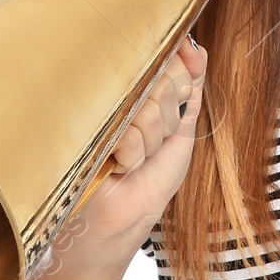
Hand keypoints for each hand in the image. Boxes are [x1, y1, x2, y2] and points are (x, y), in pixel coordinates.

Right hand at [58, 33, 207, 273]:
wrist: (109, 231)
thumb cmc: (144, 186)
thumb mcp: (178, 134)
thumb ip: (189, 89)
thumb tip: (199, 48)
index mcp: (136, 87)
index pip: (170, 58)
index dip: (180, 77)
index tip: (178, 94)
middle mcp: (114, 91)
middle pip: (160, 78)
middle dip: (167, 118)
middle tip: (150, 145)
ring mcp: (95, 108)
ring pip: (146, 105)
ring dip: (150, 142)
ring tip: (132, 161)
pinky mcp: (81, 128)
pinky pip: (127, 129)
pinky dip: (132, 155)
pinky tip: (118, 168)